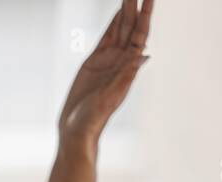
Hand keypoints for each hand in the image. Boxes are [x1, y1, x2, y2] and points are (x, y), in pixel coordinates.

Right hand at [58, 0, 152, 153]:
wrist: (76, 129)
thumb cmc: (93, 119)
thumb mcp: (110, 97)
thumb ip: (125, 77)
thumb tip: (142, 55)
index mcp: (129, 66)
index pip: (140, 34)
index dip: (145, 14)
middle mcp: (122, 60)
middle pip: (132, 26)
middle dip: (135, 6)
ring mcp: (109, 59)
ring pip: (121, 28)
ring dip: (126, 10)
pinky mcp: (94, 62)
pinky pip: (107, 37)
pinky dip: (114, 23)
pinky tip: (118, 12)